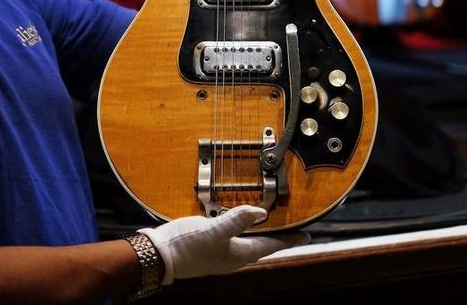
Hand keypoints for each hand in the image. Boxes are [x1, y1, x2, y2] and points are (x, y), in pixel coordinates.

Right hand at [138, 205, 308, 283]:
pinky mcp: (210, 239)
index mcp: (239, 254)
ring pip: (249, 237)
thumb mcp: (213, 232)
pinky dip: (242, 222)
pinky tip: (240, 214)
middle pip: (264, 243)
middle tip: (294, 224)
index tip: (307, 235)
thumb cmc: (186, 248)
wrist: (159, 254)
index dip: (290, 239)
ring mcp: (221, 248)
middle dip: (279, 234)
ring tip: (274, 219)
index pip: (271, 246)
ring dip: (262, 228)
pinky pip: (233, 231)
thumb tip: (262, 212)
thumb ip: (237, 221)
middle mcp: (233, 253)